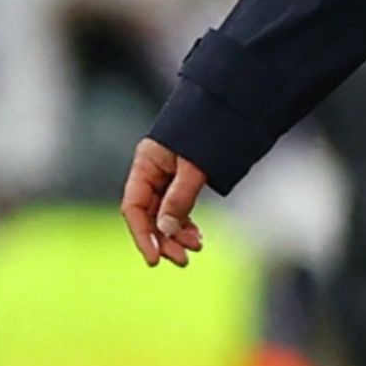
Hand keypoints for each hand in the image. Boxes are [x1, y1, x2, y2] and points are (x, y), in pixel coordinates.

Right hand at [119, 137, 208, 267]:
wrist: (230, 106)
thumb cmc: (209, 128)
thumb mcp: (195, 165)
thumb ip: (180, 196)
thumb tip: (167, 229)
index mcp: (146, 163)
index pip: (134, 206)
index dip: (142, 235)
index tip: (154, 258)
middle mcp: (152, 170)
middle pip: (149, 213)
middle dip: (164, 239)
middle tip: (183, 259)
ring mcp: (167, 174)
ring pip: (164, 212)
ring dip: (177, 233)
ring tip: (195, 247)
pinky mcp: (182, 178)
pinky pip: (178, 206)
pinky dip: (185, 222)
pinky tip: (195, 236)